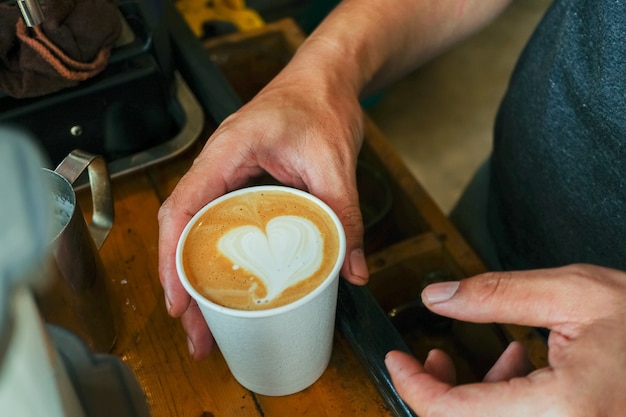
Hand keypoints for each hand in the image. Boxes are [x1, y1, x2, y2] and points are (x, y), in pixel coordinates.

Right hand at [157, 67, 366, 358]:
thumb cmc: (320, 103)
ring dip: (198, 277)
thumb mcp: (334, 161)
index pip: (182, 210)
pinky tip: (227, 287)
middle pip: (183, 232)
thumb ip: (345, 216)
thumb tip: (353, 269)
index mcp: (226, 153)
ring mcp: (225, 175)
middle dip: (184, 284)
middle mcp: (216, 166)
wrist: (325, 79)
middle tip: (196, 332)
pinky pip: (218, 224)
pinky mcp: (240, 184)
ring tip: (206, 323)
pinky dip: (217, 258)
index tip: (179, 302)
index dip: (173, 260)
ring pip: (197, 232)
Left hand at [385, 264, 625, 415]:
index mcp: (565, 411)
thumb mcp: (577, 294)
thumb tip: (438, 297)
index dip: (414, 386)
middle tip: (434, 357)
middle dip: (440, 393)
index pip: (455, 414)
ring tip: (477, 357)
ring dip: (471, 399)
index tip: (396, 360)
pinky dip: (502, 404)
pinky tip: (516, 369)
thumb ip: (498, 294)